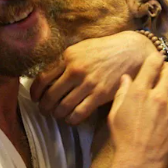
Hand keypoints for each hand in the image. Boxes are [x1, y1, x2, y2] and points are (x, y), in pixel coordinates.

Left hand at [30, 31, 153, 124]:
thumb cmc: (105, 50)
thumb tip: (49, 76)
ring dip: (57, 115)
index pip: (43, 78)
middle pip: (50, 96)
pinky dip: (71, 119)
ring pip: (63, 107)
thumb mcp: (82, 48)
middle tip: (45, 111)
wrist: (131, 51)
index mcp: (68, 56)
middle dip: (44, 107)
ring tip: (58, 115)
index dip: (35, 92)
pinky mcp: (100, 95)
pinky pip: (79, 113)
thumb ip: (66, 60)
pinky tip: (71, 119)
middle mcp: (75, 70)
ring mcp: (88, 83)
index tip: (35, 98)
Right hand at [105, 53, 167, 167]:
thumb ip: (122, 93)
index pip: (152, 63)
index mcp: (139, 91)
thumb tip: (126, 78)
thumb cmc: (123, 139)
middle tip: (167, 75)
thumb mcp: (115, 114)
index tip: (156, 61)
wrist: (138, 162)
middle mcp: (157, 96)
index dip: (156, 59)